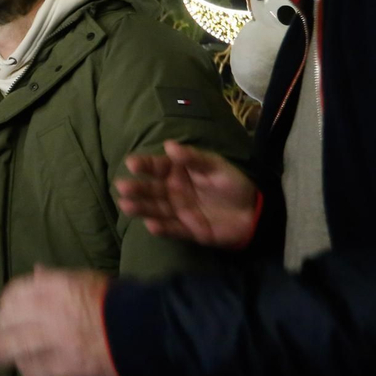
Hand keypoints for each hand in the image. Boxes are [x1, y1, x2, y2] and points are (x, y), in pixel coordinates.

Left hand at [0, 267, 119, 375]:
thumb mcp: (88, 279)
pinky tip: (26, 370)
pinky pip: (37, 371)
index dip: (7, 301)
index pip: (16, 292)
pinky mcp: (67, 368)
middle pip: (9, 319)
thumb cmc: (120, 301)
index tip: (4, 307)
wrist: (148, 331)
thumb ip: (58, 279)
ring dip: (2, 350)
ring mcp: (57, 341)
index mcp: (56, 286)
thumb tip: (36, 272)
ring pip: (15, 347)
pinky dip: (28, 370)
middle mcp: (50, 312)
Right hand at [116, 140, 257, 247]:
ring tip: (126, 205)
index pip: (156, 167)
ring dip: (141, 207)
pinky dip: (161, 228)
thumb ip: (194, 158)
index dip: (144, 165)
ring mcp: (178, 211)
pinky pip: (171, 229)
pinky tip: (151, 225)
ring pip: (155, 209)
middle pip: (151, 189)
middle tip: (122, 187)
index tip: (132, 164)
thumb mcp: (217, 166)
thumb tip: (169, 145)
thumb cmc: (233, 185)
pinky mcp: (187, 230)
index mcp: (178, 172)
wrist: (253, 213)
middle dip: (136, 188)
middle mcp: (173, 191)